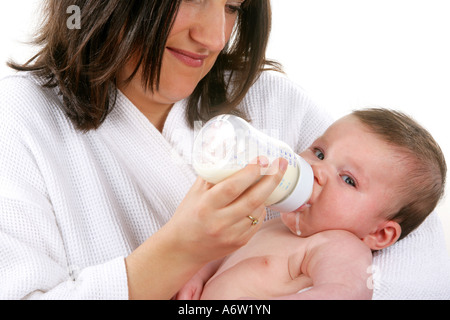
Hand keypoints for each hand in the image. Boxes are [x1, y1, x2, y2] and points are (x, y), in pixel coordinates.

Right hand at [125, 157, 287, 298]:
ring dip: (265, 194)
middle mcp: (219, 222)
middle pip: (253, 198)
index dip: (250, 172)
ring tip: (265, 181)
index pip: (233, 187)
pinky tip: (257, 201)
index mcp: (206, 205)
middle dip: (271, 179)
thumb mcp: (195, 192)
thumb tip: (231, 156)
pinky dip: (260, 209)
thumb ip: (212, 175)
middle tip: (280, 164)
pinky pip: (257, 223)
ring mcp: (231, 235)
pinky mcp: (238, 243)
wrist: (183, 248)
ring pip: (258, 210)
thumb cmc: (188, 216)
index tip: (261, 159)